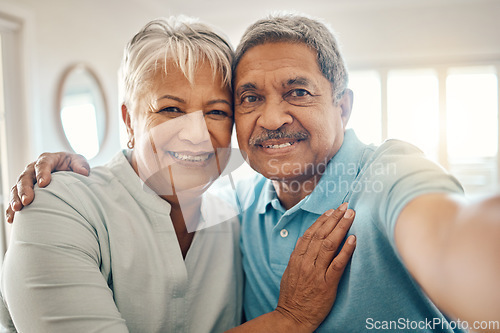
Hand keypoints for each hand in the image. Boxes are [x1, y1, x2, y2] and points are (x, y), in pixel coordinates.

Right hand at [6, 152, 89, 222]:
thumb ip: (81, 164)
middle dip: (25, 189)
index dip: (42, 172)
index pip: (43, 164)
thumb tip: (83, 172)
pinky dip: (12, 208)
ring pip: (16, 188)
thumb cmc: (72, 165)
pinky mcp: (24, 191)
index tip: (44, 184)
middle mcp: (34, 169)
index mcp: (48, 160)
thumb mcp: (78, 161)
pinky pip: (15, 198)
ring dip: (15, 198)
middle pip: (25, 177)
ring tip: (17, 209)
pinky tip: (12, 218)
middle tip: (27, 200)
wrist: (67, 171)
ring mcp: (28, 180)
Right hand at [275, 203, 355, 330]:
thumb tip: (304, 239)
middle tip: (345, 206)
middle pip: (321, 235)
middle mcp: (306, 262)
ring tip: (350, 216)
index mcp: (296, 258)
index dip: (322, 220)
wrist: (292, 317)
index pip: (310, 233)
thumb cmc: (292, 296)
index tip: (331, 210)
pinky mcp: (327, 284)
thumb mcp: (289, 272)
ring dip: (341, 227)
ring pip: (329, 245)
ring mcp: (316, 273)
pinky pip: (337, 264)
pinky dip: (346, 250)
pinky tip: (353, 239)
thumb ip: (297, 256)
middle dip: (334, 218)